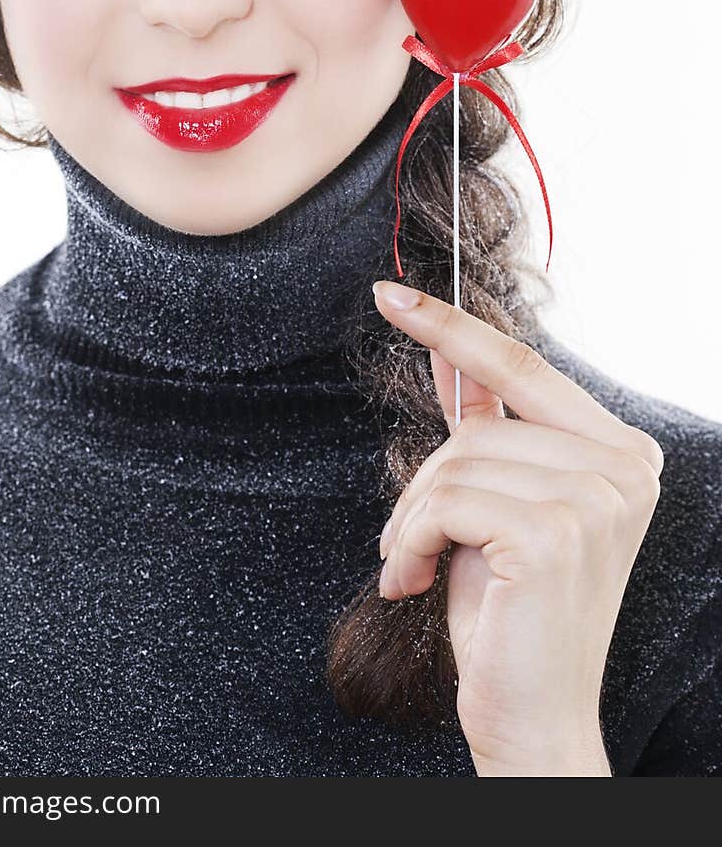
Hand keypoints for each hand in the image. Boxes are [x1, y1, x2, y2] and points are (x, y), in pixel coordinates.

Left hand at [371, 280, 663, 776]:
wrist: (532, 717)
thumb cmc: (512, 614)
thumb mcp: (496, 504)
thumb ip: (485, 426)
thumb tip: (447, 352)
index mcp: (619, 451)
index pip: (523, 367)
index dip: (452, 328)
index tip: (389, 295)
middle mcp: (623, 466)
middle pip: (476, 424)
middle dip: (424, 482)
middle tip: (410, 542)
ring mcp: (596, 497)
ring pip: (455, 460)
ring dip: (412, 518)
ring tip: (413, 567)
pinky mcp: (554, 533)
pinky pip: (444, 501)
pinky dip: (409, 540)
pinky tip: (412, 583)